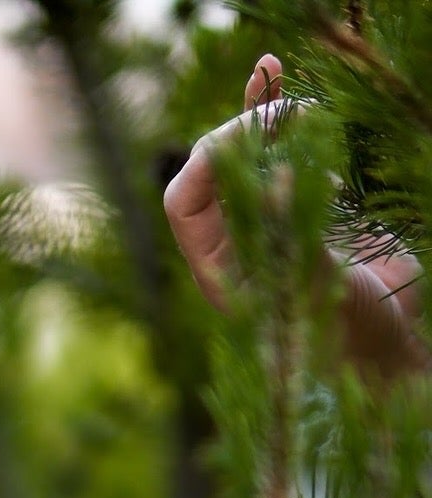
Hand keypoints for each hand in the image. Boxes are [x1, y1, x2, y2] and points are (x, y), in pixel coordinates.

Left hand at [164, 53, 426, 377]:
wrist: (386, 345)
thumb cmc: (347, 335)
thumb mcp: (319, 289)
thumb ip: (294, 238)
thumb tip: (276, 176)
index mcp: (218, 271)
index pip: (185, 204)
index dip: (207, 162)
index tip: (247, 131)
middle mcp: (234, 241)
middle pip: (214, 169)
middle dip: (242, 129)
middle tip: (286, 109)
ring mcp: (268, 218)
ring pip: (246, 153)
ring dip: (263, 113)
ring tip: (294, 92)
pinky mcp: (303, 204)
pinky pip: (281, 150)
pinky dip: (280, 114)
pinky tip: (280, 78)